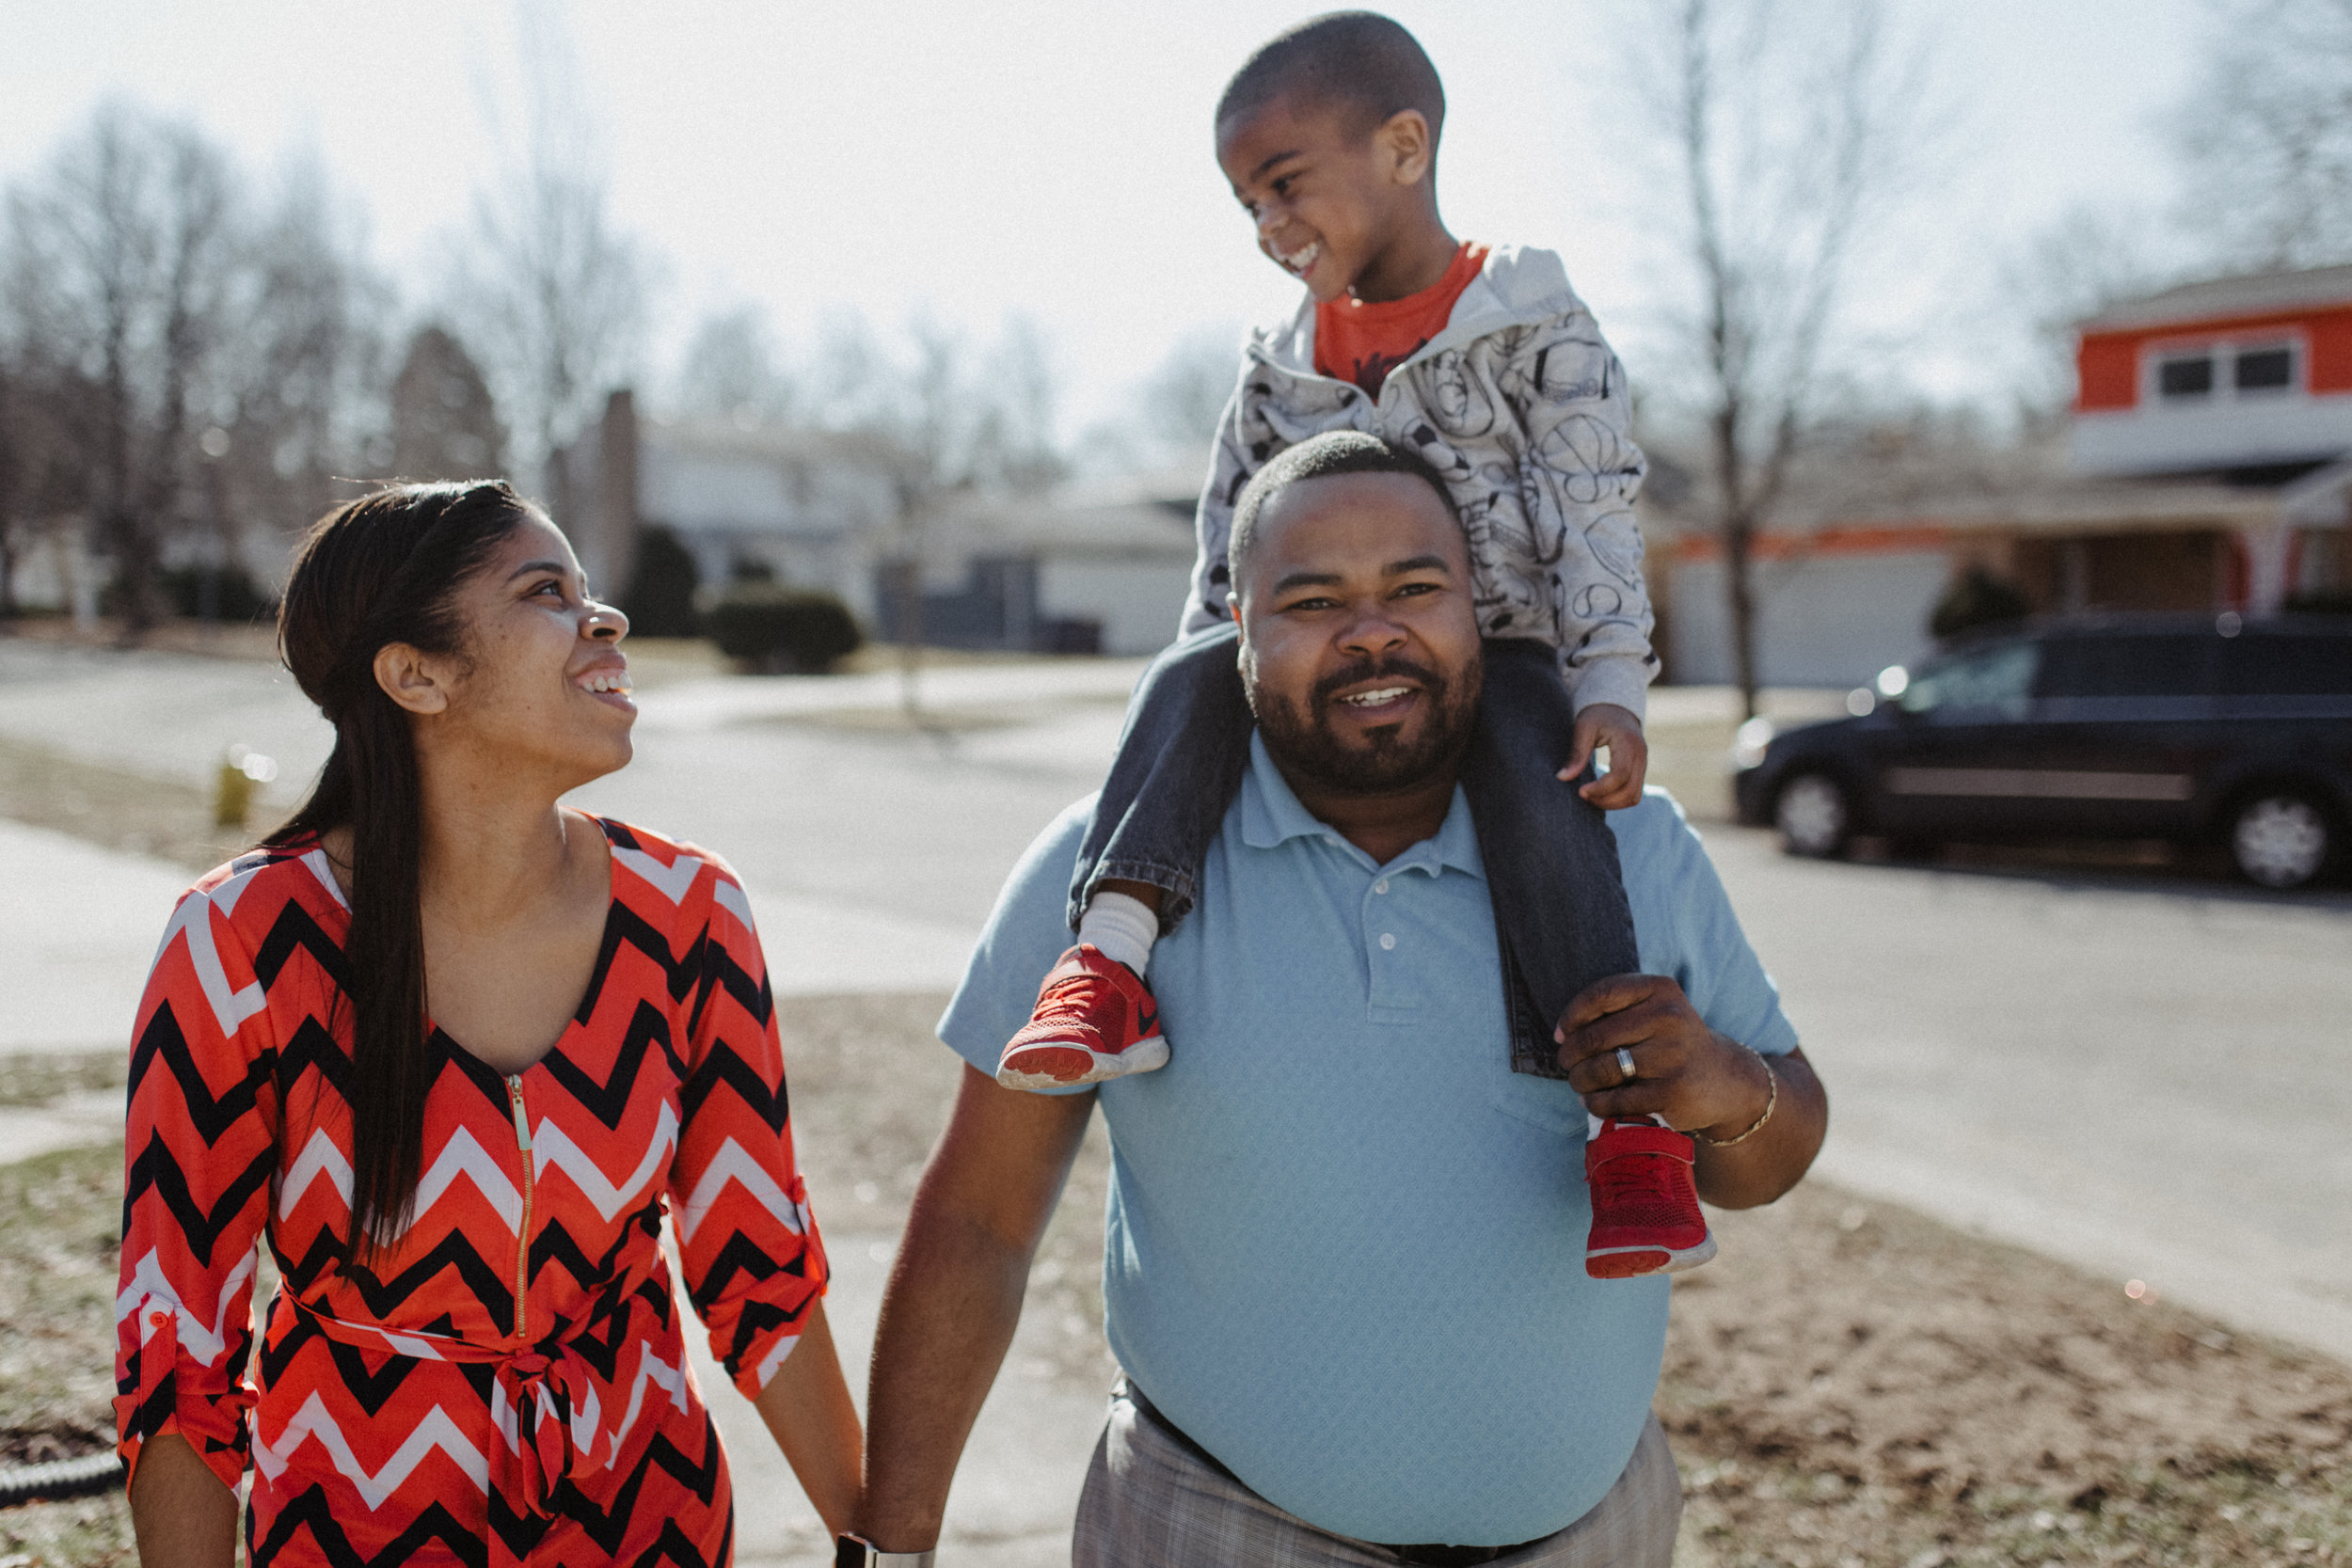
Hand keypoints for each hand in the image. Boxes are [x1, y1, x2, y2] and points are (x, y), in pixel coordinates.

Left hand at [1554, 974, 1771, 1139]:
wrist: (1725, 1080)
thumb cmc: (1672, 1044)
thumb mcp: (1655, 1012)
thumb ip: (1614, 1011)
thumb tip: (1563, 1035)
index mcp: (1661, 990)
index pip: (1600, 994)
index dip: (1571, 1016)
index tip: (1561, 1034)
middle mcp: (1670, 1017)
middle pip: (1595, 1036)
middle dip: (1571, 1055)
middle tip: (1568, 1064)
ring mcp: (1672, 1055)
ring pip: (1601, 1069)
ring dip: (1580, 1080)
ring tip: (1579, 1083)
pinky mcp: (1672, 1091)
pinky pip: (1616, 1099)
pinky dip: (1596, 1103)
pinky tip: (1594, 1102)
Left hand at [1557, 702, 1645, 808]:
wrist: (1616, 707)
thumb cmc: (1597, 714)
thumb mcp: (1584, 728)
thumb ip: (1576, 753)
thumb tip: (1562, 778)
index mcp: (1628, 743)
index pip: (1619, 775)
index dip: (1600, 788)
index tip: (1580, 791)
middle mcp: (1640, 756)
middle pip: (1630, 791)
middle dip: (1606, 801)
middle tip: (1582, 795)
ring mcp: (1643, 764)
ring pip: (1634, 797)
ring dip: (1612, 804)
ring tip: (1589, 797)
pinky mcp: (1639, 770)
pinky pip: (1633, 793)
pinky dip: (1617, 800)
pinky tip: (1598, 794)